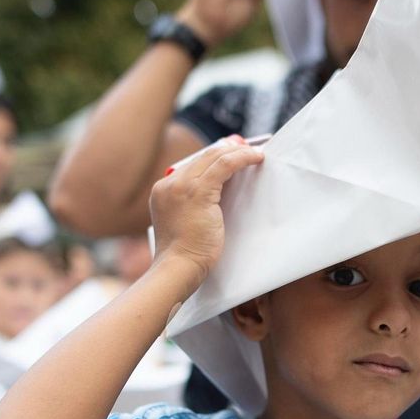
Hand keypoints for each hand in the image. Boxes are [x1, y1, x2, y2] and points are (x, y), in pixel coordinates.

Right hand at [148, 137, 263, 283]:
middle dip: (228, 150)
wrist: (178, 268)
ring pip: (214, 157)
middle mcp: (169, 184)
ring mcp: (181, 186)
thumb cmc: (185, 255)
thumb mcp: (185, 224)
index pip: (192, 166)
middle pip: (203, 157)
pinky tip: (256, 158)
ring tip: (256, 154)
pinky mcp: (197, 192)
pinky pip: (224, 165)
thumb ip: (194, 206)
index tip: (233, 155)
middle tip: (248, 150)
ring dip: (238, 152)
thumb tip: (221, 191)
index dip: (215, 158)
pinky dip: (242, 158)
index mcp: (163, 191)